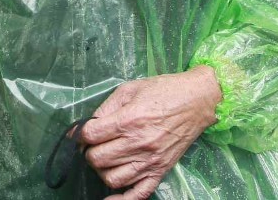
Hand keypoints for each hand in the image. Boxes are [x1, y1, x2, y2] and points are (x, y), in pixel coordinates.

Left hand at [81, 66, 221, 198]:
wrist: (197, 101)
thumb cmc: (163, 90)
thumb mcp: (130, 89)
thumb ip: (105, 108)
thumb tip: (83, 126)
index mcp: (129, 120)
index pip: (91, 135)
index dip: (80, 134)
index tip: (83, 132)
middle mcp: (138, 143)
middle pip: (97, 158)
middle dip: (90, 151)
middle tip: (95, 144)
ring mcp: (150, 161)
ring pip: (112, 178)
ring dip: (102, 170)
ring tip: (106, 159)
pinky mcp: (160, 171)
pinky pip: (138, 194)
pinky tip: (110, 197)